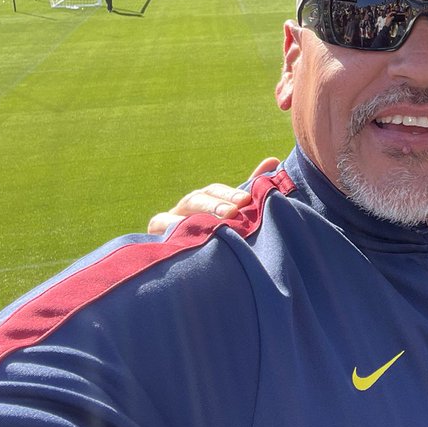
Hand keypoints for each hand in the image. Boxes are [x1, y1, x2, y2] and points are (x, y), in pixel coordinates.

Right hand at [146, 158, 280, 234]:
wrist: (191, 267)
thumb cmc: (218, 233)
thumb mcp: (234, 211)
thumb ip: (251, 187)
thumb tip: (273, 159)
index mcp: (202, 201)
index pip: (213, 191)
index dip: (228, 194)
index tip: (245, 200)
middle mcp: (182, 210)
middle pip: (194, 200)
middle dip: (212, 205)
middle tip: (231, 212)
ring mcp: (165, 226)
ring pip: (169, 218)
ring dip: (188, 220)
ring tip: (209, 227)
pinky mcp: (154, 243)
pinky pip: (157, 237)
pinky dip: (166, 235)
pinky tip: (181, 240)